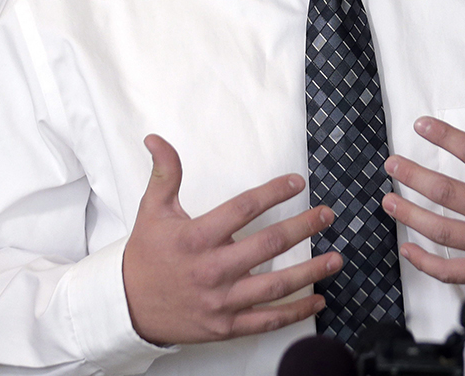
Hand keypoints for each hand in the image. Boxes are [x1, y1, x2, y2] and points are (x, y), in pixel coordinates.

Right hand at [121, 134, 342, 345]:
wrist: (128, 307)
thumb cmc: (146, 255)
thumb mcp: (152, 210)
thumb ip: (164, 174)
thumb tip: (156, 139)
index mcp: (197, 238)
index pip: (244, 208)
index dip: (274, 192)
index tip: (298, 182)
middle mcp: (212, 269)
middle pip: (269, 245)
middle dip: (304, 228)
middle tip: (327, 215)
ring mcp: (221, 301)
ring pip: (275, 286)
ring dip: (310, 272)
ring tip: (336, 258)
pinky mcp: (225, 326)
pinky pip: (266, 321)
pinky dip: (295, 312)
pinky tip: (318, 300)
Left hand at [381, 96, 464, 293]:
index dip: (445, 136)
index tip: (421, 125)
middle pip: (447, 193)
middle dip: (413, 176)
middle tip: (392, 164)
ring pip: (441, 231)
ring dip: (410, 215)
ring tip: (388, 200)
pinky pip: (452, 271)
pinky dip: (426, 263)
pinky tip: (408, 249)